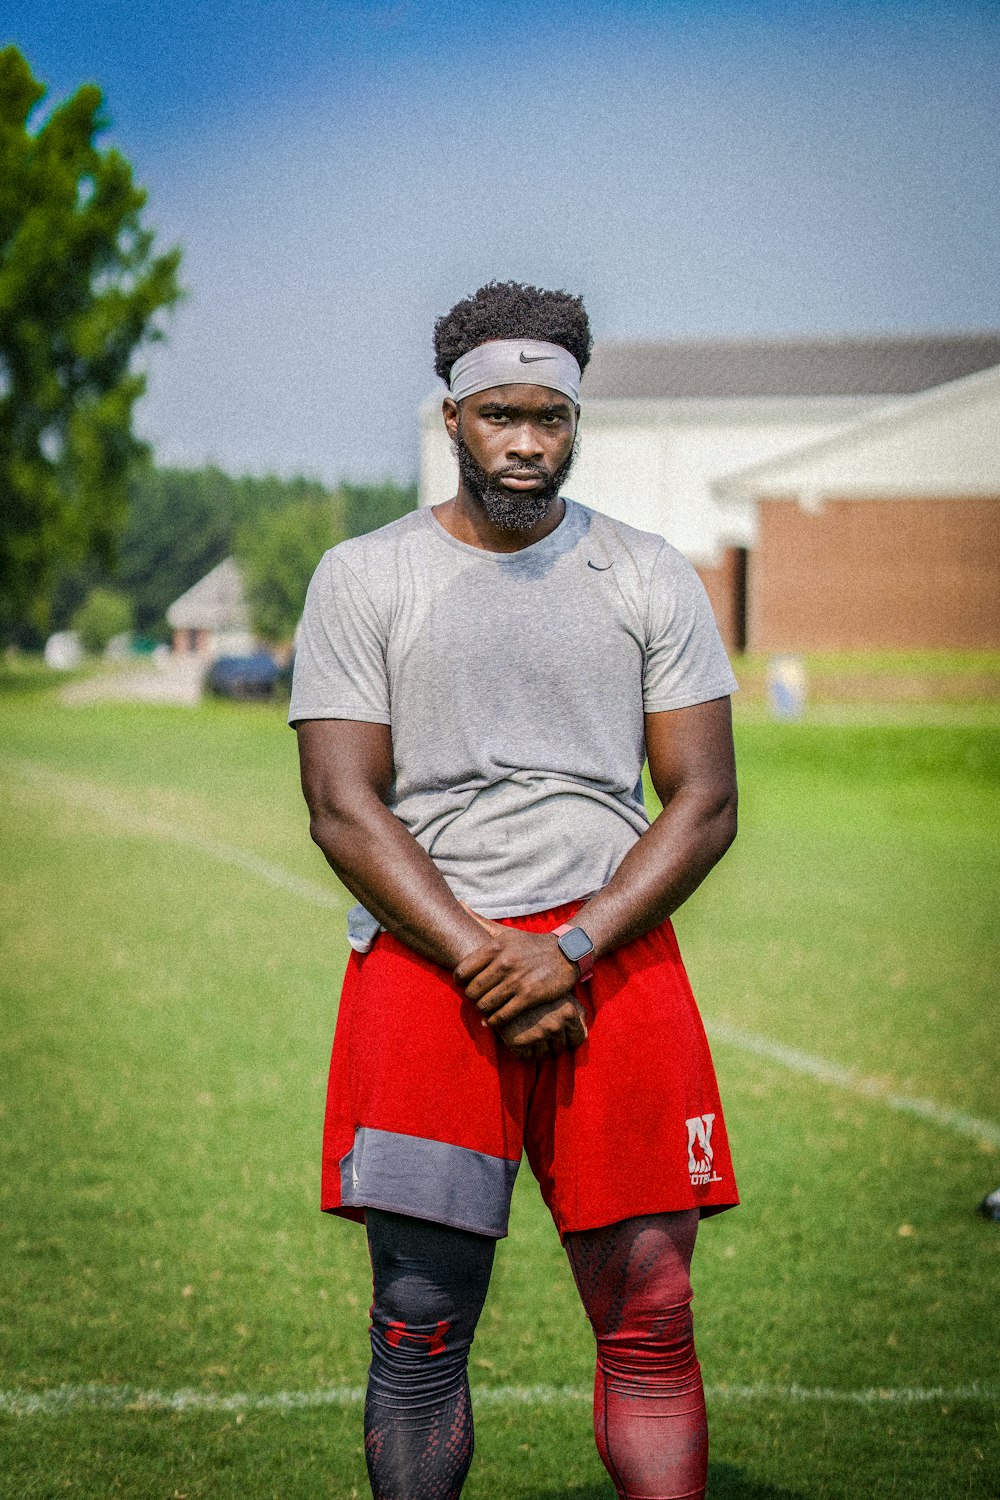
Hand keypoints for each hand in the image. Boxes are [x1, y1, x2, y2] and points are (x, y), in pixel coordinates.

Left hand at [453, 913, 579, 1028]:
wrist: (566, 954)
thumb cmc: (531, 945)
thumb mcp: (506, 932)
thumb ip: (480, 921)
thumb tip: (460, 903)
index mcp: (495, 946)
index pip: (462, 971)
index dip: (459, 981)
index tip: (466, 984)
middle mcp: (504, 962)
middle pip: (472, 991)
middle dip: (472, 998)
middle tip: (477, 999)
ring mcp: (517, 980)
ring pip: (485, 1005)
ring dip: (483, 1011)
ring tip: (486, 1010)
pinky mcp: (530, 996)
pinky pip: (503, 1015)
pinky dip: (495, 1021)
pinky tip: (495, 1020)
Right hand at [497, 995, 588, 1060]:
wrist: (501, 982)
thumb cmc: (535, 986)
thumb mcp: (560, 993)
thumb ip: (576, 1012)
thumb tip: (584, 1036)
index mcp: (569, 1012)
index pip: (578, 1039)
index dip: (568, 1037)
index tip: (558, 1032)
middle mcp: (556, 1025)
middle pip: (559, 1048)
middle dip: (551, 1041)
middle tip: (538, 1028)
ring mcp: (537, 1034)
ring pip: (543, 1054)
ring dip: (536, 1047)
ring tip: (528, 1031)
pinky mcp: (519, 1041)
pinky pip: (526, 1057)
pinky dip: (522, 1051)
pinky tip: (518, 1036)